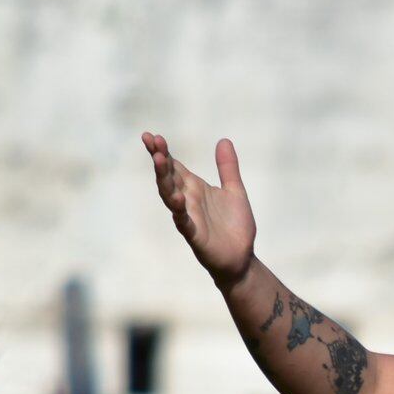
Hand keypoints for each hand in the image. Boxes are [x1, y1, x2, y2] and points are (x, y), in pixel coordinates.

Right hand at [142, 132, 256, 288]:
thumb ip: (228, 168)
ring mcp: (188, 217)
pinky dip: (180, 212)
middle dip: (160, 159)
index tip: (151, 136)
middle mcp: (187, 200)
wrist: (242, 257)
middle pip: (168, 177)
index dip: (162, 151)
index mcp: (195, 188)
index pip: (174, 166)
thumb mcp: (235, 191)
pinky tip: (178, 200)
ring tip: (160, 161)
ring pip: (170, 196)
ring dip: (164, 179)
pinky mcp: (195, 235)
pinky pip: (184, 222)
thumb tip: (224, 140)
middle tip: (152, 141)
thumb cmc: (235, 226)